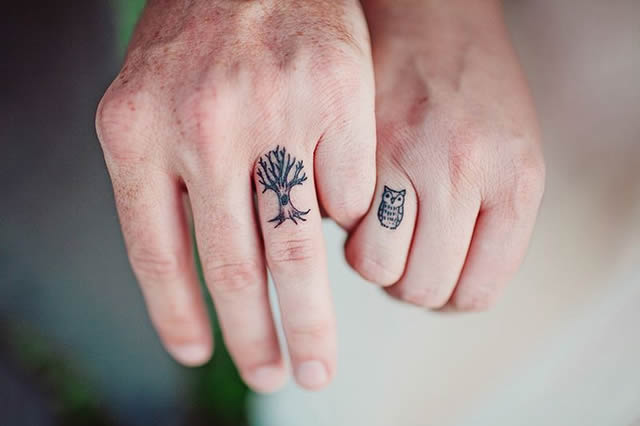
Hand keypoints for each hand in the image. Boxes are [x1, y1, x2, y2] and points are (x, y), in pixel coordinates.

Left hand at [96, 0, 375, 390]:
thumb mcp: (148, 100)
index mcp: (136, 130)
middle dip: (257, 336)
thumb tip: (194, 284)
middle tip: (277, 376)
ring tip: (316, 358)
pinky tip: (338, 219)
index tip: (202, 353)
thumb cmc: (199, 36)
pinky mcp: (337, 94)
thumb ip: (161, 183)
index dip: (179, 314)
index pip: (157, 253)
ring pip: (296, 245)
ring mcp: (273, 108)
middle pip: (234, 264)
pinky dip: (344, 218)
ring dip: (308, 316)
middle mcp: (202, 124)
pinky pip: (347, 190)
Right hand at [346, 0, 544, 309]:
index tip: (432, 277)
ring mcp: (410, 155)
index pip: (476, 291)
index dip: (448, 295)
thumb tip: (443, 286)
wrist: (433, 18)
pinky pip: (344, 223)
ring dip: (372, 259)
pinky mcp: (361, 144)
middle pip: (422, 288)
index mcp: (516, 183)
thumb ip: (491, 227)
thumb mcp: (512, 158)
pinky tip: (356, 201)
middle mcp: (466, 171)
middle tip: (400, 255)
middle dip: (406, 283)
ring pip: (376, 265)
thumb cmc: (475, 93)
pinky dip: (346, 224)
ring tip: (375, 230)